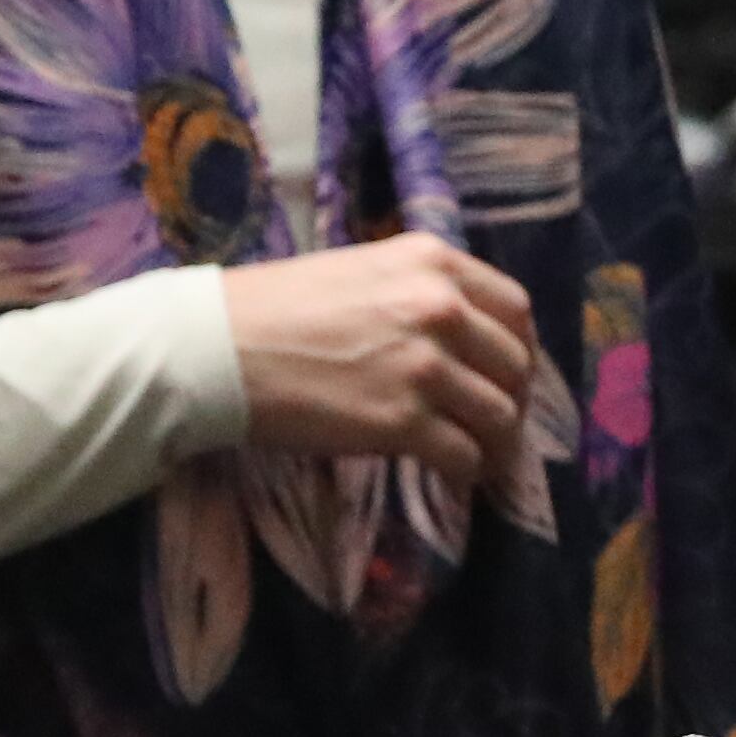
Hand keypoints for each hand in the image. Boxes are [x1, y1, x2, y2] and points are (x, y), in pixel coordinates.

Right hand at [222, 233, 537, 482]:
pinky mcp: (404, 422)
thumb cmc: (274, 307)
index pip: (515, 308)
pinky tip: (450, 474)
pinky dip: (465, 472)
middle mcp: (441, 308)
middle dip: (512, 398)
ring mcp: (426, 367)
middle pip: (515, 364)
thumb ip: (415, 290)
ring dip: (494, 442)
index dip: (518, 347)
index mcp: (432, 262)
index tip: (507, 371)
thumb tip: (455, 330)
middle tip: (495, 421)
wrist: (217, 348)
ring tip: (478, 455)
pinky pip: (464, 456)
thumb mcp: (361, 270)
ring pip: (499, 415)